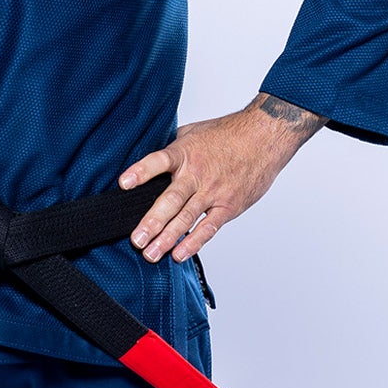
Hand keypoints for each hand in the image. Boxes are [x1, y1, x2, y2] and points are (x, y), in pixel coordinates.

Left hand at [118, 93, 325, 262]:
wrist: (264, 137)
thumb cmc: (227, 134)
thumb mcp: (193, 132)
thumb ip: (171, 148)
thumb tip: (149, 159)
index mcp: (184, 153)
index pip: (158, 161)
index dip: (141, 172)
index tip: (124, 184)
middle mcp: (197, 174)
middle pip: (171, 200)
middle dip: (152, 222)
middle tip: (136, 240)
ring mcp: (213, 191)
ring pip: (187, 218)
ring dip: (167, 238)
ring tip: (150, 254)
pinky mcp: (228, 205)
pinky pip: (209, 227)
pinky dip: (194, 242)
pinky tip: (179, 254)